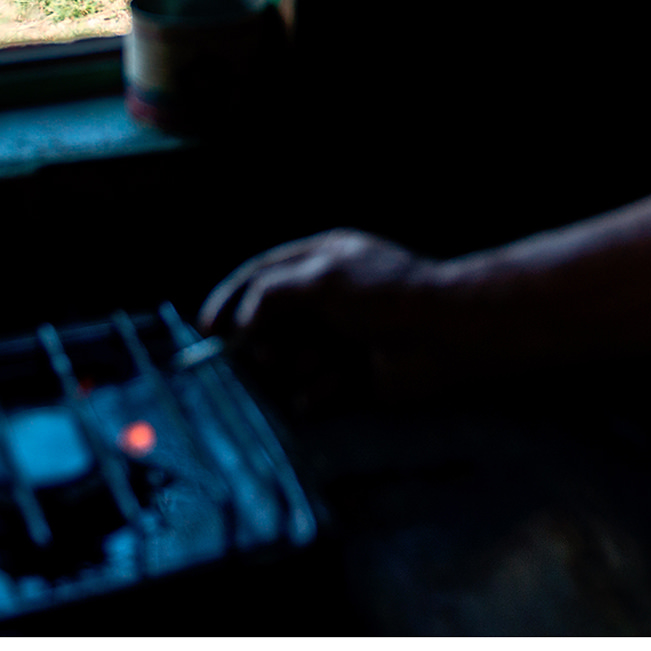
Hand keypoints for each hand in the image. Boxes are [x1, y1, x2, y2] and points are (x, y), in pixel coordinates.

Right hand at [198, 229, 448, 408]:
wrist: (444, 335)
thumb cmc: (386, 295)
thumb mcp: (322, 279)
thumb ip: (271, 293)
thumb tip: (243, 322)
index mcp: (321, 260)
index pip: (261, 275)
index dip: (231, 299)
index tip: (206, 329)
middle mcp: (327, 297)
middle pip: (271, 323)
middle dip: (265, 341)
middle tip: (268, 354)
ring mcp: (338, 337)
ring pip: (291, 359)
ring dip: (299, 364)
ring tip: (317, 362)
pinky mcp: (351, 376)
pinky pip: (315, 389)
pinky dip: (319, 391)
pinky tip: (334, 385)